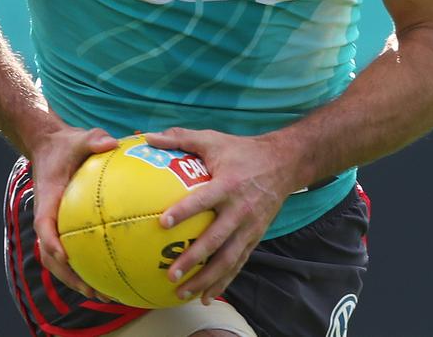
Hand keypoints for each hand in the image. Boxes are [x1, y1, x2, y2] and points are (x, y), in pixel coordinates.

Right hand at [31, 124, 117, 297]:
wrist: (50, 146)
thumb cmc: (64, 145)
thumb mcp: (78, 138)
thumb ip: (93, 139)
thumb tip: (112, 141)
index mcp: (48, 200)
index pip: (45, 226)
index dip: (52, 243)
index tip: (66, 256)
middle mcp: (48, 218)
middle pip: (51, 256)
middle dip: (70, 276)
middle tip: (94, 289)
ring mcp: (55, 225)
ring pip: (60, 261)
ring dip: (78, 279)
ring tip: (104, 294)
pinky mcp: (64, 226)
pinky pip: (73, 250)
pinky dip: (87, 265)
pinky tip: (111, 274)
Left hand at [144, 127, 290, 304]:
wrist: (283, 162)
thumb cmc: (241, 150)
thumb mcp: (213, 139)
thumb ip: (181, 138)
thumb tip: (149, 137)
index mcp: (228, 185)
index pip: (203, 200)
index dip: (183, 211)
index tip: (162, 223)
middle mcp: (240, 209)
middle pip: (216, 239)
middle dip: (193, 259)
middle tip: (171, 274)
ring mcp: (250, 226)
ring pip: (228, 259)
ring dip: (206, 279)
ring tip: (184, 293)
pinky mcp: (256, 236)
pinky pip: (239, 262)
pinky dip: (224, 281)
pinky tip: (207, 295)